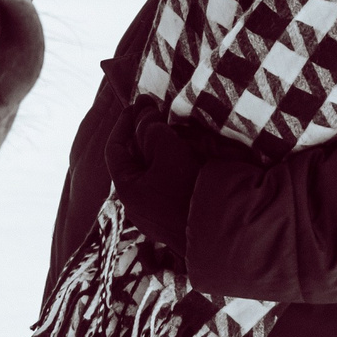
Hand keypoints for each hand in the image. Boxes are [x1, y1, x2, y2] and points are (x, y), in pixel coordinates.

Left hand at [103, 97, 223, 257]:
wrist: (220, 233)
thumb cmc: (187, 189)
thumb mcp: (166, 150)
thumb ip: (151, 127)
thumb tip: (143, 110)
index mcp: (127, 189)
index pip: (115, 148)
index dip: (125, 122)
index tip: (140, 103)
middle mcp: (138, 204)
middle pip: (136, 160)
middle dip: (147, 135)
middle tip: (162, 114)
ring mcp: (159, 214)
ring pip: (156, 172)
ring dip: (164, 150)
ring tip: (179, 132)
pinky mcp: (179, 218)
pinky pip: (172, 185)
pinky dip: (177, 166)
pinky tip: (192, 157)